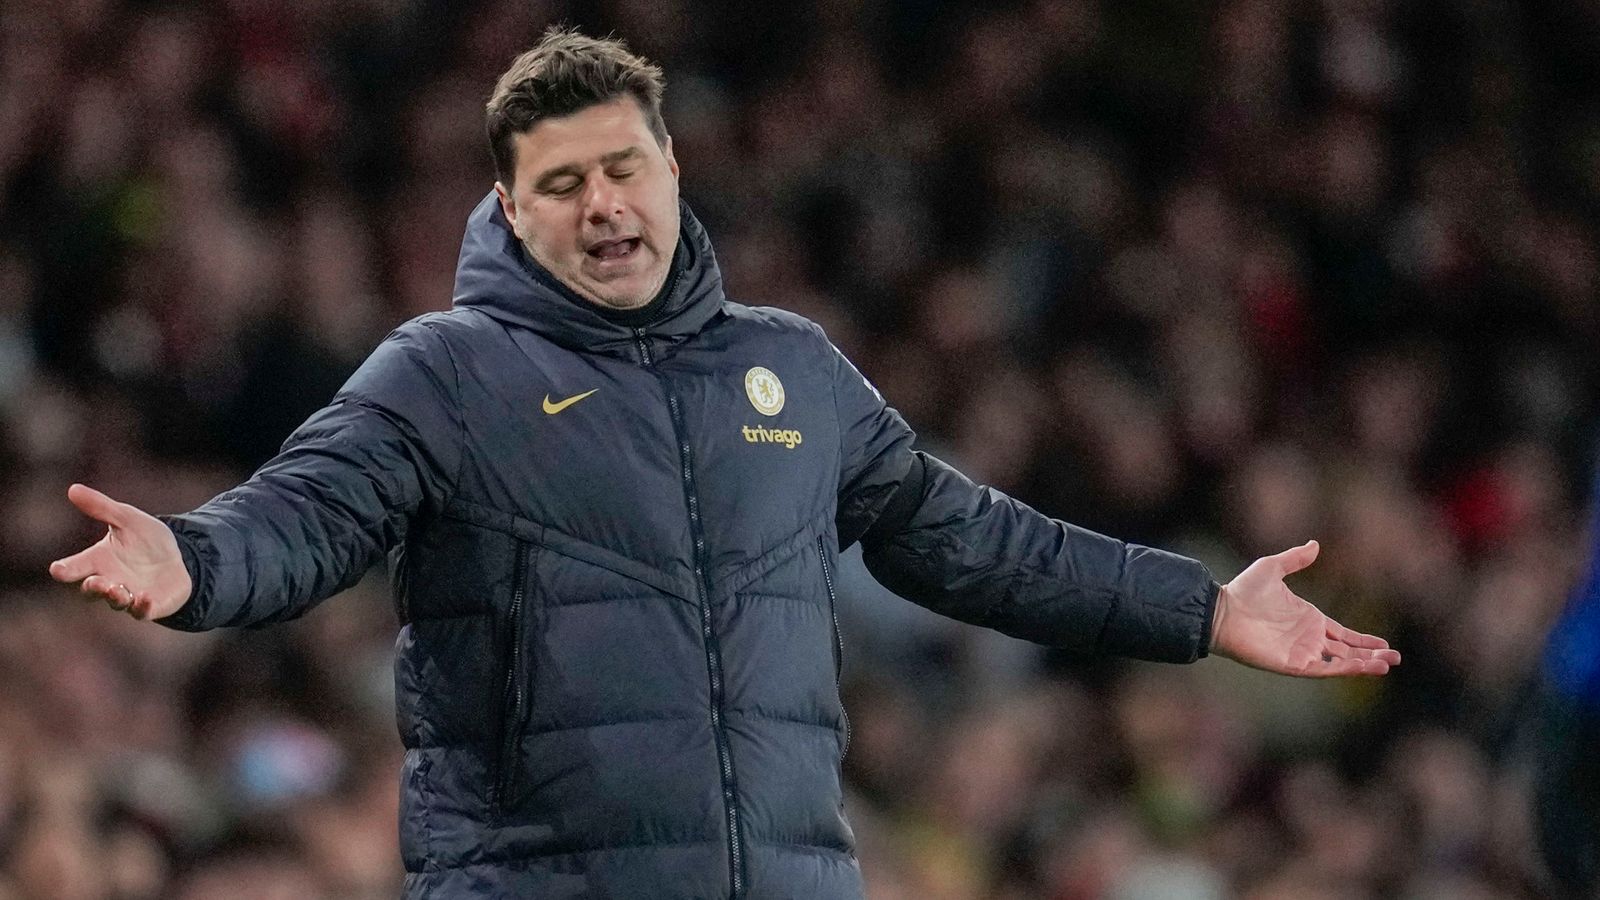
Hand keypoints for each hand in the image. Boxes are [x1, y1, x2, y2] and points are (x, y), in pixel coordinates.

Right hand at [48, 484, 192, 619]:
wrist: (179, 556)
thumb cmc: (146, 539)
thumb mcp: (127, 518)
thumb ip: (101, 507)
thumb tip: (73, 489)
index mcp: (99, 560)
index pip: (75, 567)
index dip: (65, 570)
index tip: (58, 570)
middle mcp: (110, 580)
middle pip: (91, 590)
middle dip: (92, 587)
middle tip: (95, 581)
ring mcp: (129, 595)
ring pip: (116, 602)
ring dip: (114, 597)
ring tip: (117, 589)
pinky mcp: (150, 605)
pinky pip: (142, 612)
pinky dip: (142, 607)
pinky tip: (145, 599)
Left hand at [1210, 540, 1399, 676]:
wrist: (1221, 612)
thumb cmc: (1243, 591)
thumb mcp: (1272, 567)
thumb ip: (1295, 559)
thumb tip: (1315, 544)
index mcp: (1309, 619)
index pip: (1343, 634)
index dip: (1364, 640)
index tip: (1385, 644)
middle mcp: (1309, 638)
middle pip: (1347, 651)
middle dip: (1371, 655)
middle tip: (1395, 658)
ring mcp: (1302, 652)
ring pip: (1340, 662)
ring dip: (1363, 665)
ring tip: (1386, 664)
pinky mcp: (1293, 664)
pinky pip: (1324, 669)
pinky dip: (1344, 669)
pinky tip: (1362, 666)